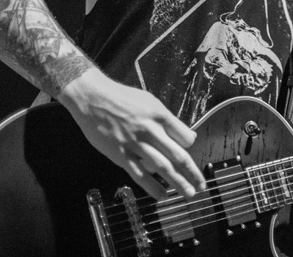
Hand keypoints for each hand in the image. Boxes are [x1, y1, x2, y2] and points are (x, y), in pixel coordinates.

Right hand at [57, 68, 206, 199]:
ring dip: (178, 182)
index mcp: (159, 115)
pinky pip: (139, 174)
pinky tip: (162, 195)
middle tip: (201, 185)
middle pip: (177, 155)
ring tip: (188, 193)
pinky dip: (152, 187)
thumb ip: (167, 119)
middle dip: (192, 173)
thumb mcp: (149, 101)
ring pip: (162, 167)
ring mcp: (135, 143)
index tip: (190, 155)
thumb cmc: (121, 97)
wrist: (92, 97)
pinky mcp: (120, 154)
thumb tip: (187, 136)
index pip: (184, 137)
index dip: (190, 148)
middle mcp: (150, 130)